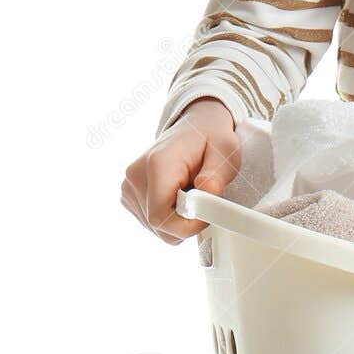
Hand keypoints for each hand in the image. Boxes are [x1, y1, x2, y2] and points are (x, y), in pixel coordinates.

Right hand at [121, 98, 240, 243]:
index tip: (207, 214)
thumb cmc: (210, 139)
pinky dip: (170, 216)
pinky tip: (179, 196)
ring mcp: (128, 187)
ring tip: (191, 193)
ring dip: (178, 219)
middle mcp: (135, 176)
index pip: (161, 216)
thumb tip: (207, 193)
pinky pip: (151, 222)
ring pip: (155, 227)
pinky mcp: (129, 195)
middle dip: (186, 222)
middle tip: (204, 201)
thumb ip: (216, 176)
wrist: (195, 126)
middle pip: (158, 225)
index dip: (187, 225)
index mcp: (157, 164)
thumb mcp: (225, 152)